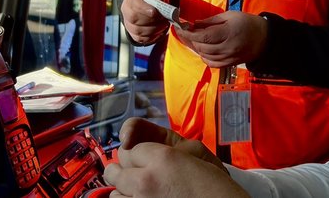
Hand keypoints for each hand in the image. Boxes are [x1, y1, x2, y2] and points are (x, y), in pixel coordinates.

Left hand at [104, 118, 248, 197]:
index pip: (130, 148)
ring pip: (114, 191)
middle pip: (115, 169)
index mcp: (162, 159)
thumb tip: (128, 138)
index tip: (148, 157)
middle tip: (136, 171)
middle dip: (125, 168)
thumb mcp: (195, 150)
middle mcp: (146, 181)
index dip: (139, 152)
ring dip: (124, 188)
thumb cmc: (214, 185)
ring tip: (141, 189)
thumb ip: (162, 139)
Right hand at [121, 0, 169, 44]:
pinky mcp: (133, 34)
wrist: (145, 3)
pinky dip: (152, 37)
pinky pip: (141, 39)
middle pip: (134, 19)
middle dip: (151, 21)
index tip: (155, 12)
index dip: (144, 9)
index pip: (134, 4)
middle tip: (164, 19)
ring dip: (154, 30)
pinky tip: (160, 31)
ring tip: (164, 24)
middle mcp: (126, 11)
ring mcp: (128, 23)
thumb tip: (161, 4)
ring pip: (138, 31)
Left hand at [174, 11, 267, 67]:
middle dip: (191, 40)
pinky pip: (212, 64)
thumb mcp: (230, 15)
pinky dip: (204, 57)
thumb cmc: (246, 23)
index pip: (203, 37)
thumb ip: (211, 21)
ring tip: (196, 39)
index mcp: (228, 32)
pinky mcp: (230, 64)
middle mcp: (227, 47)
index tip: (179, 28)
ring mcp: (229, 57)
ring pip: (205, 56)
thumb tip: (194, 24)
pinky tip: (204, 50)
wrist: (263, 38)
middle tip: (187, 31)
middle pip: (202, 47)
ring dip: (197, 48)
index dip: (189, 34)